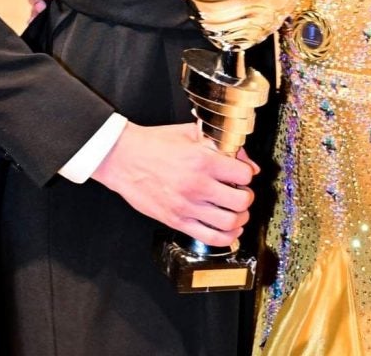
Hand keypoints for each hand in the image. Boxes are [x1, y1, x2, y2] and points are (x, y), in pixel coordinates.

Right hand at [91, 122, 256, 247]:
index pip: (244, 174)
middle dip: (246, 197)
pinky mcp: (176, 221)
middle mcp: (197, 185)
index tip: (242, 175)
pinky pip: (210, 238)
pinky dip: (227, 237)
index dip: (247, 174)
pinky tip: (228, 229)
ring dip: (240, 219)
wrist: (123, 158)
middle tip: (241, 193)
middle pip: (241, 201)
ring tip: (236, 212)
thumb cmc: (154, 144)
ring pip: (229, 223)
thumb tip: (247, 162)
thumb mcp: (190, 133)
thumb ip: (220, 144)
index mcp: (202, 160)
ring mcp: (186, 206)